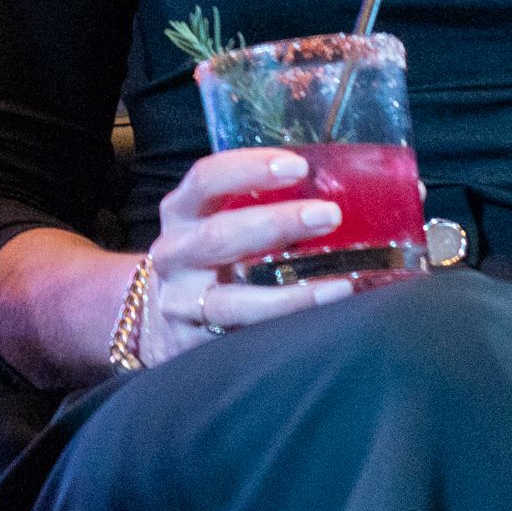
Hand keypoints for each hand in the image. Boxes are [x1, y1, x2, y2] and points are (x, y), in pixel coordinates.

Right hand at [128, 148, 359, 366]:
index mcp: (180, 213)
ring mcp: (181, 302)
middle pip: (219, 235)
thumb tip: (351, 189)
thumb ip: (259, 205)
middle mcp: (174, 254)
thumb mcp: (214, 222)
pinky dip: (286, 329)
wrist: (160, 316)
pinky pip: (245, 338)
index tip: (297, 167)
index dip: (248, 169)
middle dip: (277, 224)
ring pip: (233, 300)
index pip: (206, 179)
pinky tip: (322, 320)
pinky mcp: (197, 343)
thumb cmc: (207, 258)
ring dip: (291, 293)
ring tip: (340, 283)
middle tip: (328, 215)